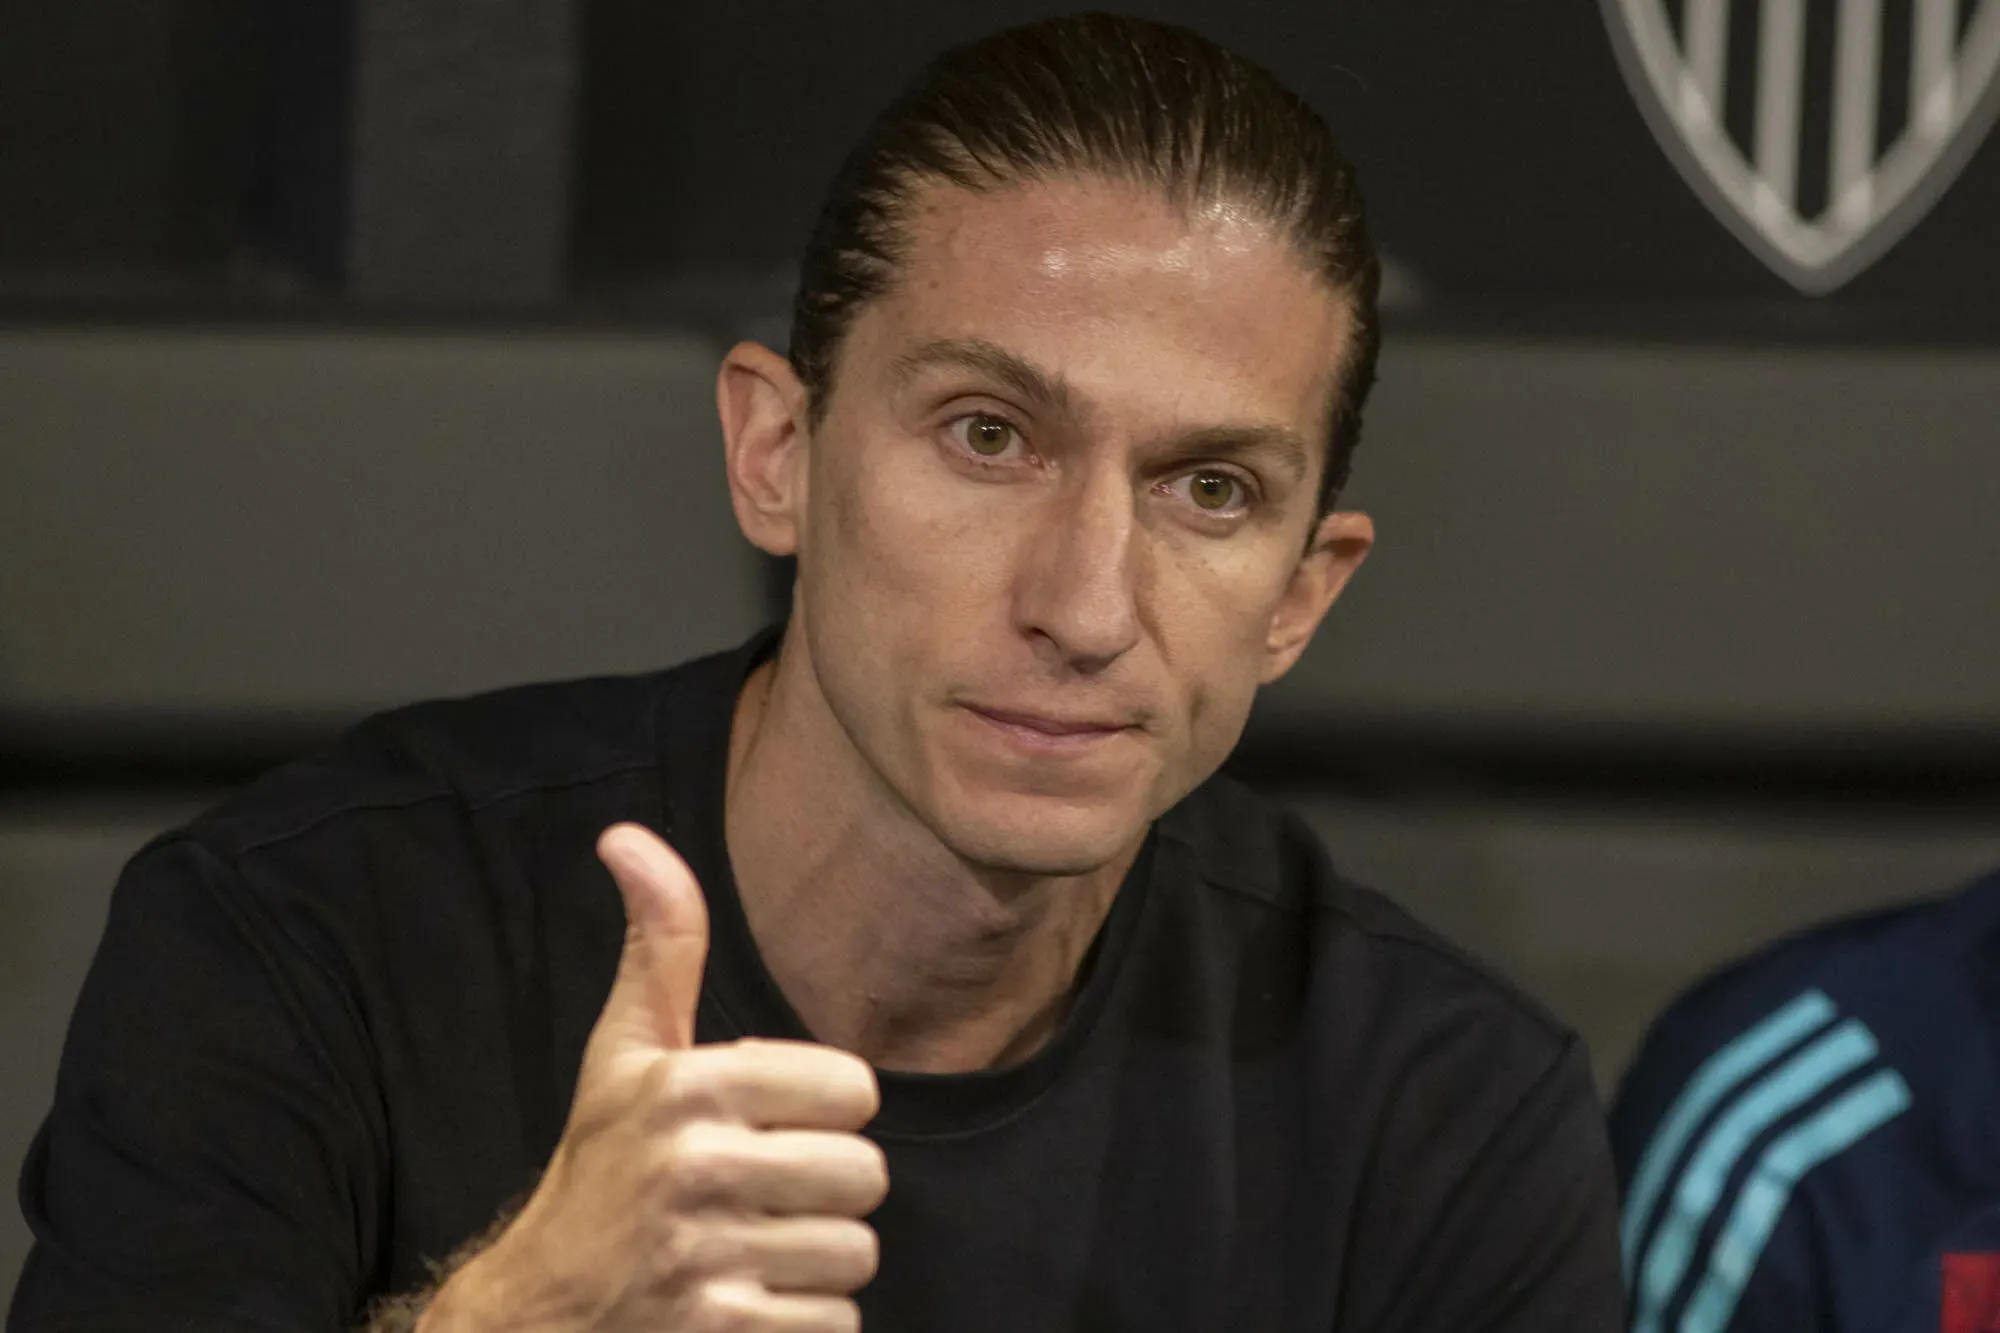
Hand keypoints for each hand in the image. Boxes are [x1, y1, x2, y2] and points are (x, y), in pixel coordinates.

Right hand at [421, 823, 886, 1332]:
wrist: (536, 1317)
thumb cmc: (599, 1172)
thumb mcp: (623, 1054)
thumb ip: (659, 943)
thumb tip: (626, 834)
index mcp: (688, 1089)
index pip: (854, 1090)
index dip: (824, 1112)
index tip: (773, 1126)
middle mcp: (697, 1171)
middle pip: (865, 1176)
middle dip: (827, 1193)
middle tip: (766, 1198)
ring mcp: (707, 1263)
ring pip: (855, 1255)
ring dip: (816, 1263)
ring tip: (752, 1252)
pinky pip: (835, 1326)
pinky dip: (802, 1325)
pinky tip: (745, 1307)